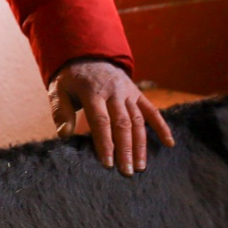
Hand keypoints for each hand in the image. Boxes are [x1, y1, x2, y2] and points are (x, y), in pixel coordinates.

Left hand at [49, 59, 175, 175]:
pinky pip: (152, 111)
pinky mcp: (138, 93)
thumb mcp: (58, 89)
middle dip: (125, 149)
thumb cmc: (72, 79)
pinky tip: (169, 143)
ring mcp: (128, 92)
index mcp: (93, 91)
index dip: (105, 143)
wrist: (89, 55)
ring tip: (141, 167)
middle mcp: (114, 92)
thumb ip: (61, 111)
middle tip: (127, 172)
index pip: (101, 121)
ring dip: (141, 144)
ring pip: (138, 120)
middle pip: (122, 123)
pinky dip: (162, 126)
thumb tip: (64, 135)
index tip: (107, 164)